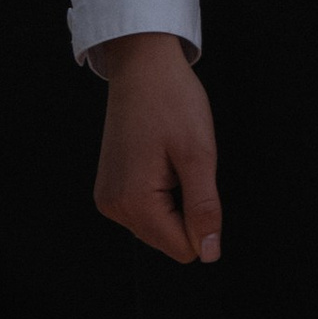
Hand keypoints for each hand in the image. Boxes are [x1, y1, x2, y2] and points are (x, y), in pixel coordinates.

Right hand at [93, 30, 222, 263]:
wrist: (143, 65)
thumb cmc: (172, 100)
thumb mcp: (199, 153)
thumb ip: (204, 208)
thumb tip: (209, 254)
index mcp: (133, 202)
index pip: (182, 247)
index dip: (203, 218)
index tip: (198, 177)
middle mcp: (113, 207)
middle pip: (168, 238)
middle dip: (186, 206)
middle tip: (184, 163)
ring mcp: (108, 197)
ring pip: (158, 224)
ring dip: (174, 197)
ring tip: (171, 157)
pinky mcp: (110, 187)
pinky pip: (146, 208)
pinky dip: (161, 189)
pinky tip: (160, 157)